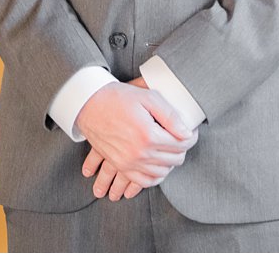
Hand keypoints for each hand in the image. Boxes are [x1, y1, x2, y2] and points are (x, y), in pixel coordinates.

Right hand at [74, 81, 196, 195]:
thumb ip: (170, 116)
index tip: (190, 131)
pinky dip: (155, 177)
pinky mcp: (121, 165)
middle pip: (174, 159)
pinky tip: (158, 167)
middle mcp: (140, 153)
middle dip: (181, 149)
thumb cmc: (117, 97)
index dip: (191, 137)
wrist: (88, 104)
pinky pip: (145, 181)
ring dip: (170, 162)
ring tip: (169, 149)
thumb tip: (187, 133)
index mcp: (148, 135)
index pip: (182, 144)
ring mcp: (129, 162)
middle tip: (180, 138)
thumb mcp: (146, 97)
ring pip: (162, 172)